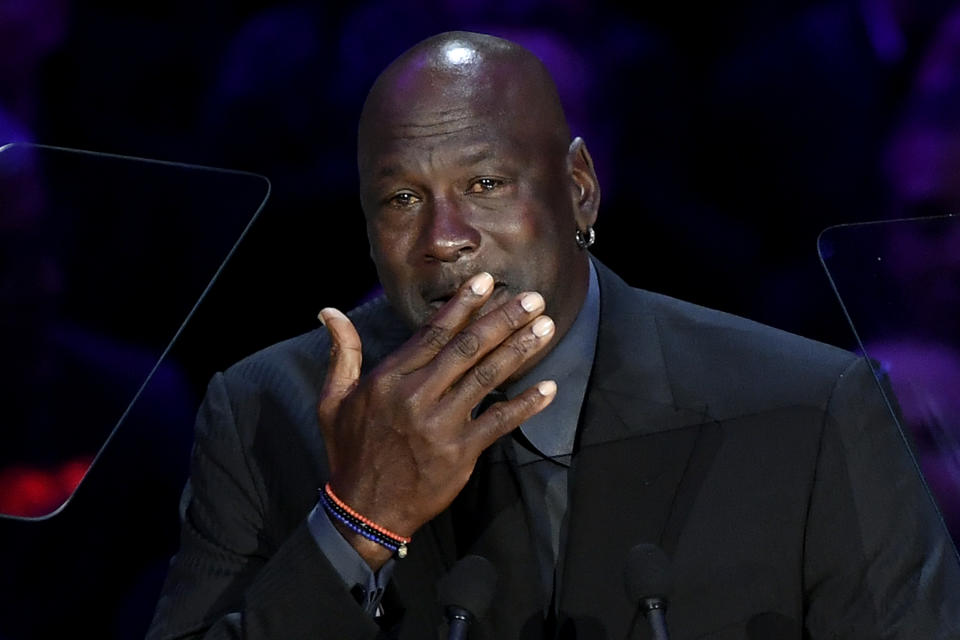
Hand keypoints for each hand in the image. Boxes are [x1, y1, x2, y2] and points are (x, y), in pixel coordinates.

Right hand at [316, 272, 556, 567]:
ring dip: (519, 350)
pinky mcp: (460, 453)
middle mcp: (416, 396)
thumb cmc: (351, 451)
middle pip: (467, 348)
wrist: (364, 510)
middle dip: (503, 319)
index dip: (462, 306)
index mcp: (389, 379)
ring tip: (546, 327)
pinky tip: (548, 389)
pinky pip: (498, 423)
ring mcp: (440, 425)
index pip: (432, 333)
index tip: (486, 282)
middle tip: (533, 298)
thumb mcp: (333, 400)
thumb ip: (342, 353)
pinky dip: (524, 405)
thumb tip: (329, 311)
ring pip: (486, 378)